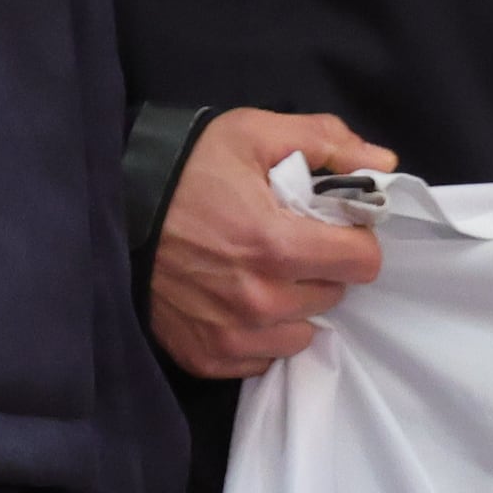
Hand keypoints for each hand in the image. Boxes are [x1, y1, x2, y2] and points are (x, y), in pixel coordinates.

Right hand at [151, 108, 396, 378]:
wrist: (110, 208)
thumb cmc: (186, 168)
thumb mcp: (251, 134)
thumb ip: (324, 141)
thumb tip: (383, 163)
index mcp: (276, 245)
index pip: (362, 263)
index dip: (355, 240)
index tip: (334, 229)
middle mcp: (260, 300)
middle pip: (333, 297)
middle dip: (321, 269)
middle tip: (286, 244)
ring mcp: (234, 335)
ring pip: (302, 332)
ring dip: (294, 305)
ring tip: (259, 272)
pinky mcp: (210, 357)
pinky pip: (265, 358)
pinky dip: (260, 334)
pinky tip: (235, 300)